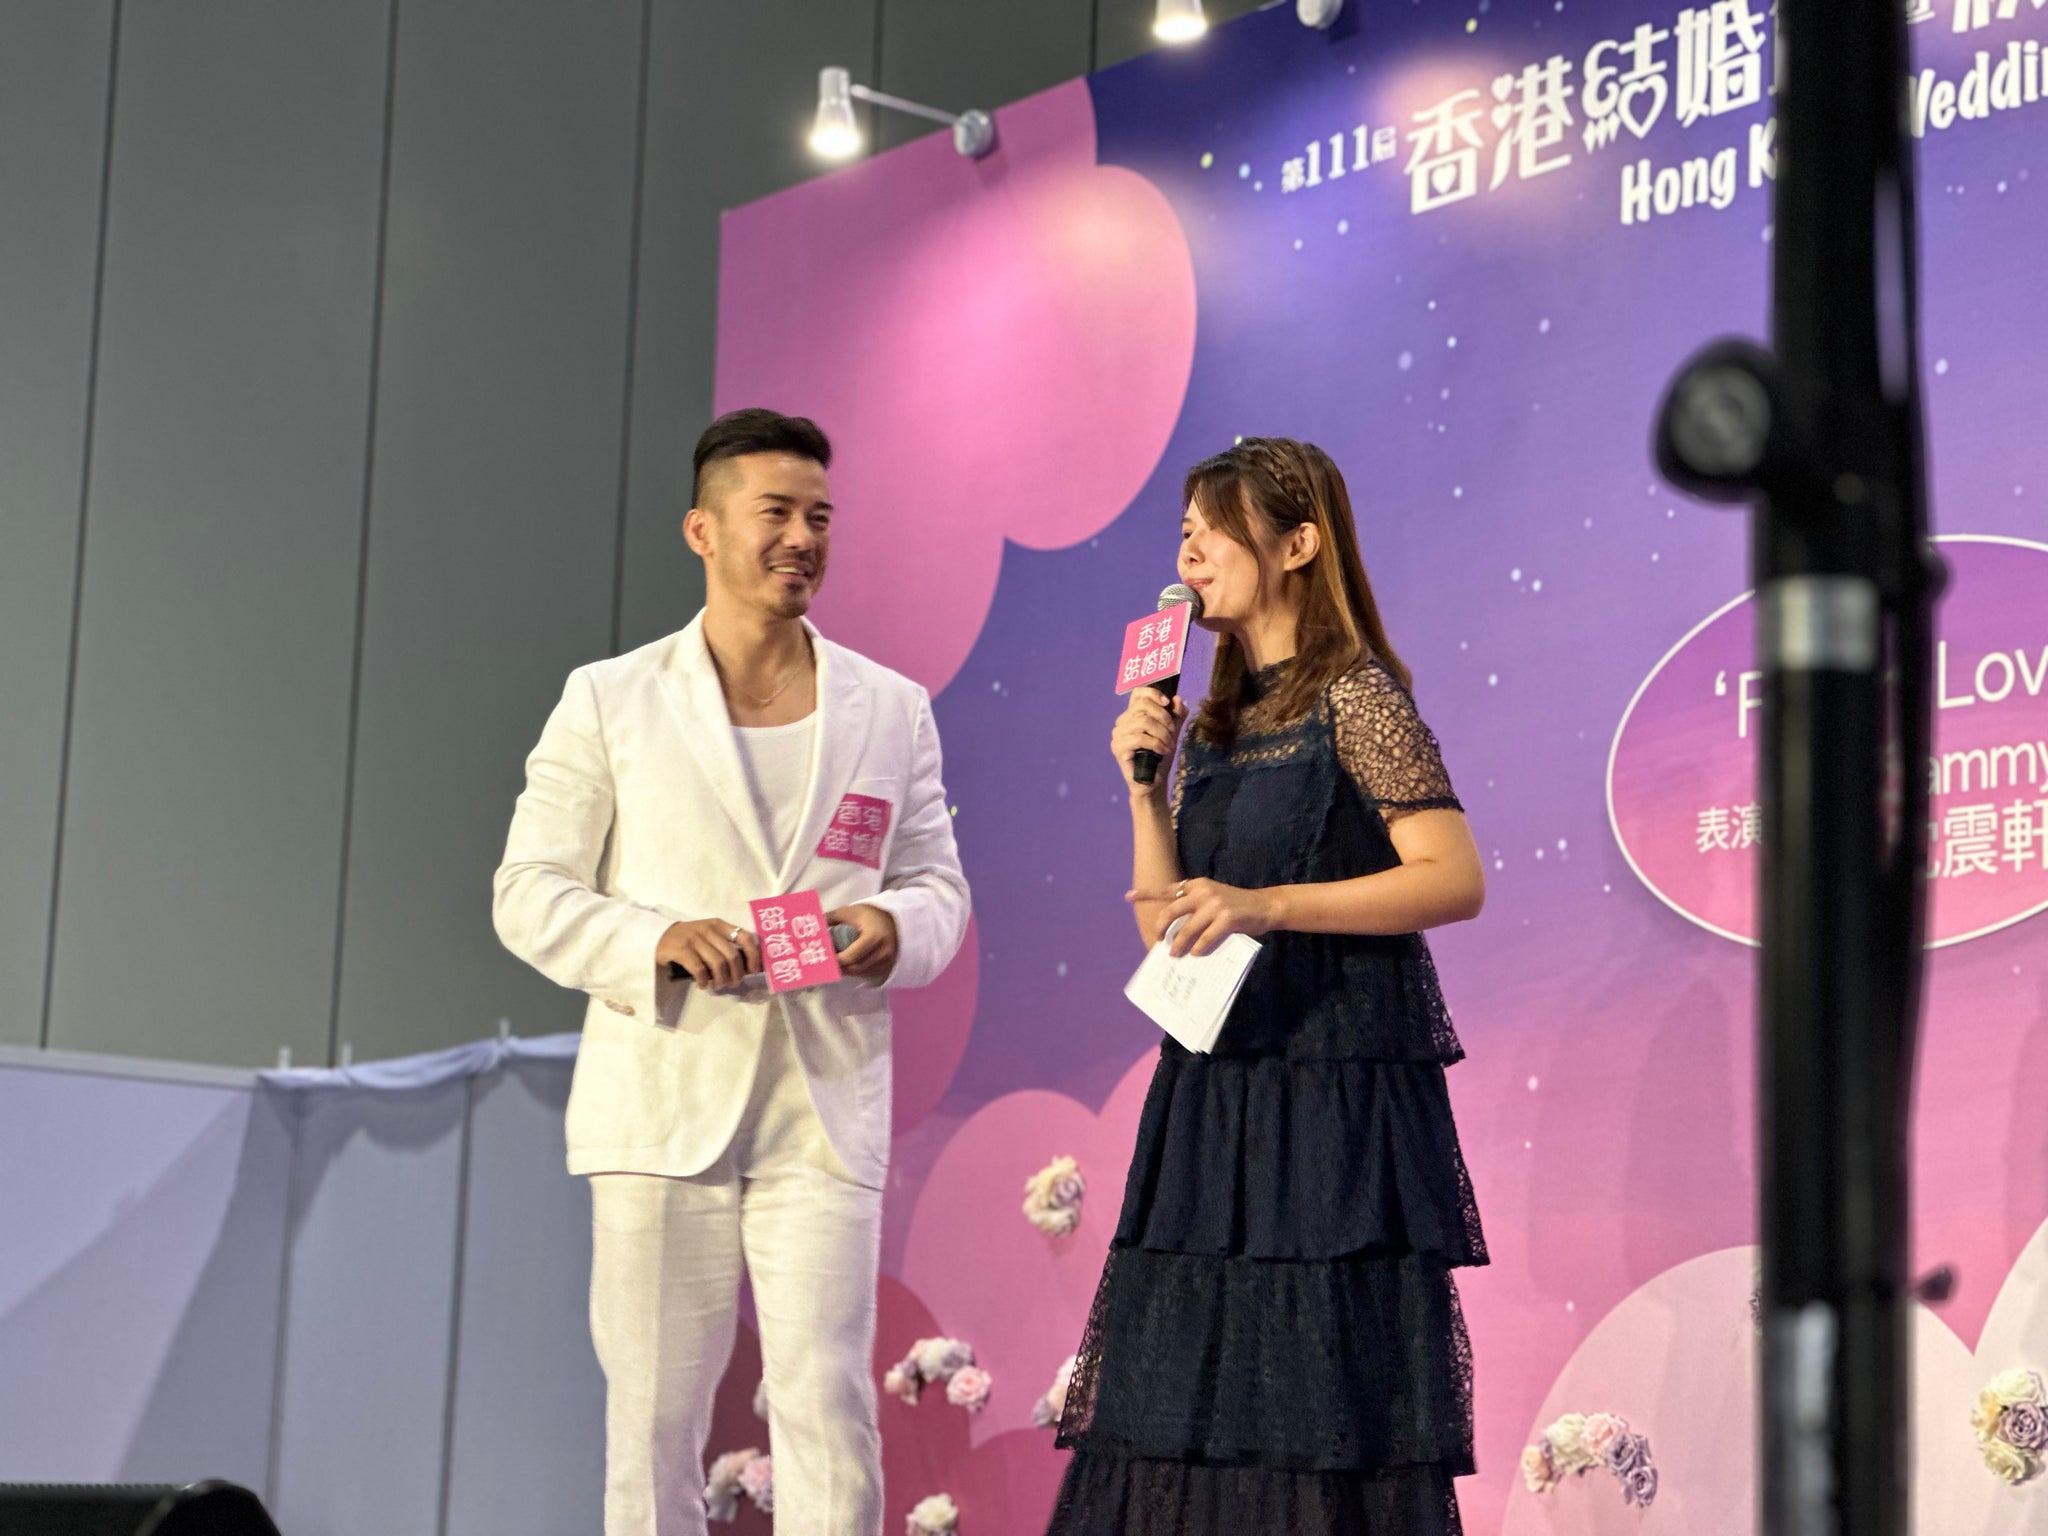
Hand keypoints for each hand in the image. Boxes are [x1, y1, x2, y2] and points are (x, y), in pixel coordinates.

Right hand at [657, 919, 760, 990]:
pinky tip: (703, 985)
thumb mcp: (707, 935)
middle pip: (732, 956)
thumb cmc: (688, 939)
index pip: (744, 937)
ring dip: (721, 980)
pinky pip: (700, 969)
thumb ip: (723, 944)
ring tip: (718, 986)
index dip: (753, 955)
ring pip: (718, 964)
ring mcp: (694, 938)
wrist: (658, 936)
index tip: (754, 970)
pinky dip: (704, 981)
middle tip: (733, 983)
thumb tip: (745, 966)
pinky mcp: (681, 949)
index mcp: (718, 925)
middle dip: (736, 974)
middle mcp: (708, 929)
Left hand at [827, 903, 898, 981]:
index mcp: (874, 936)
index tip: (824, 957)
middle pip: (854, 967)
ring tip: (833, 962)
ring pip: (860, 973)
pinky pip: (866, 973)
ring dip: (846, 970)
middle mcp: (883, 951)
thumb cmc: (869, 915)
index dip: (836, 960)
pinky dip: (855, 970)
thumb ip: (830, 918)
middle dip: (838, 967)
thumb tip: (812, 927)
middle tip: (825, 962)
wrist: (893, 920)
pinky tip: (846, 964)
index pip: (851, 956)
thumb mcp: (849, 912)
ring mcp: (887, 961)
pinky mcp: (887, 967)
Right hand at [1111, 687, 1188, 795]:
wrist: (1155, 782)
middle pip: (1143, 705)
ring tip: (1169, 745)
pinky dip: (1156, 743)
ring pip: (1143, 721)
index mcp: (1133, 715)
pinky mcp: (1118, 747)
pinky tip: (1162, 751)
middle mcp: (1122, 722)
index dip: (1153, 693)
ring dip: (1162, 733)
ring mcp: (1118, 734)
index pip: (1138, 692)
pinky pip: (1140, 738)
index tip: (1167, 703)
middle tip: (1172, 732)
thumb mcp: (1173, 732)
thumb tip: (1178, 699)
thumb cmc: (1161, 756)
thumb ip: (1177, 715)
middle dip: (1164, 717)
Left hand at [1127, 877, 1277, 956]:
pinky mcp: (1226, 919)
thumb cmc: (1236, 905)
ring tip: (1175, 954)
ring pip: (1186, 929)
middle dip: (1161, 929)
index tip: (1128, 896)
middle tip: (1159, 941)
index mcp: (1197, 885)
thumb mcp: (1213, 897)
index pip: (1167, 889)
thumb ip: (1194, 907)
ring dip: (1177, 945)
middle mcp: (1203, 891)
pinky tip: (1195, 954)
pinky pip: (1204, 939)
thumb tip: (1174, 929)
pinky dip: (1198, 949)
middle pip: (1171, 912)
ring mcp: (1215, 905)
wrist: (1265, 906)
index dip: (1146, 893)